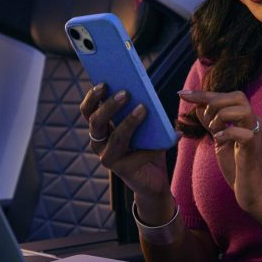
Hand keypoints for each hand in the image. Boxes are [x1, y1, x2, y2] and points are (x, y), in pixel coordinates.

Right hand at [79, 83, 169, 198]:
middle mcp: (99, 143)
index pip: (88, 110)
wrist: (154, 178)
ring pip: (116, 137)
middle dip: (109, 106)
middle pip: (96, 121)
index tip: (103, 82)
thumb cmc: (148, 145)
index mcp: (101, 128)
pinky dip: (155, 146)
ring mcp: (108, 157)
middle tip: (126, 93)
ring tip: (144, 109)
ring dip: (130, 122)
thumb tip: (145, 91)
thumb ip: (140, 108)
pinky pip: (138, 155)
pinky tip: (173, 136)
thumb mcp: (144, 124)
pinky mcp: (122, 170)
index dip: (92, 96)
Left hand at [178, 89, 261, 217]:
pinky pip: (243, 133)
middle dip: (214, 100)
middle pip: (238, 96)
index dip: (203, 94)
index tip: (183, 94)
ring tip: (214, 130)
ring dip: (221, 116)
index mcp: (246, 120)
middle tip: (203, 116)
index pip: (226, 97)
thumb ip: (212, 124)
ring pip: (243, 109)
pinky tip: (219, 141)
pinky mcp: (254, 149)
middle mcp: (254, 123)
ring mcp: (256, 135)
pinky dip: (226, 134)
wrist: (256, 194)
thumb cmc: (240, 170)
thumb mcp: (221, 142)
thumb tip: (199, 107)